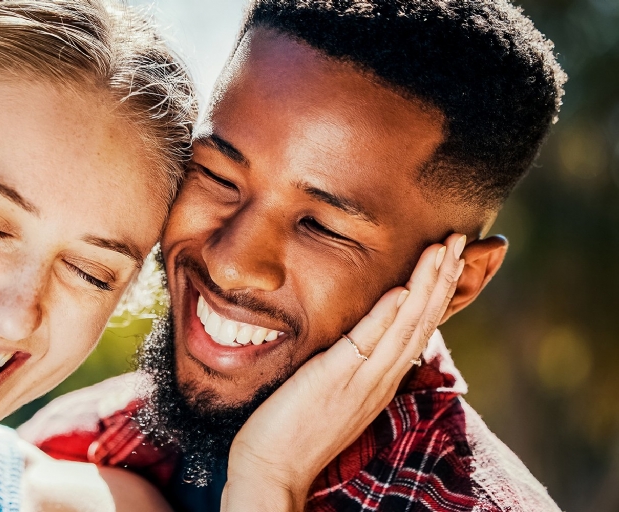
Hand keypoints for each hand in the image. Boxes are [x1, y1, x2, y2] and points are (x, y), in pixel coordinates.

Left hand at [221, 233, 466, 511]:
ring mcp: (361, 381)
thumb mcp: (333, 392)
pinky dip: (386, 316)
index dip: (437, 291)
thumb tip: (354, 339)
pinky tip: (402, 290)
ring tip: (442, 248)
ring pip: (404, 327)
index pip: (417, 327)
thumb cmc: (294, 430)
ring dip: (426, 285)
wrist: (272, 470)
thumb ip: (349, 364)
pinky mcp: (334, 381)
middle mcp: (380, 380)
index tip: (449, 255)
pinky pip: (366, 344)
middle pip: (421, 321)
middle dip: (442, 277)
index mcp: (381, 380)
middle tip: (458, 238)